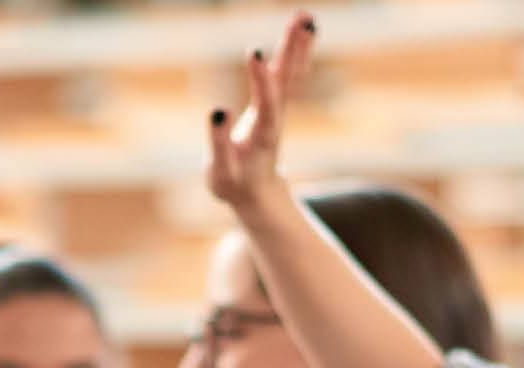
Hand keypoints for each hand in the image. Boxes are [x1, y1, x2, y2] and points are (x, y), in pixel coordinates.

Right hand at [204, 11, 314, 217]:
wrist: (256, 194)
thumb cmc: (233, 183)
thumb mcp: (220, 171)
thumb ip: (219, 143)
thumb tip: (219, 109)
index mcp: (261, 133)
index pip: (266, 102)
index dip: (261, 78)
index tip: (254, 50)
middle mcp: (274, 117)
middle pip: (286, 80)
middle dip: (292, 49)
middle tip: (301, 18)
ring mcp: (277, 110)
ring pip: (291, 74)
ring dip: (298, 45)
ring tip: (304, 17)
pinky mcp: (274, 106)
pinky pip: (288, 75)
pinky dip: (295, 53)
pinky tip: (300, 33)